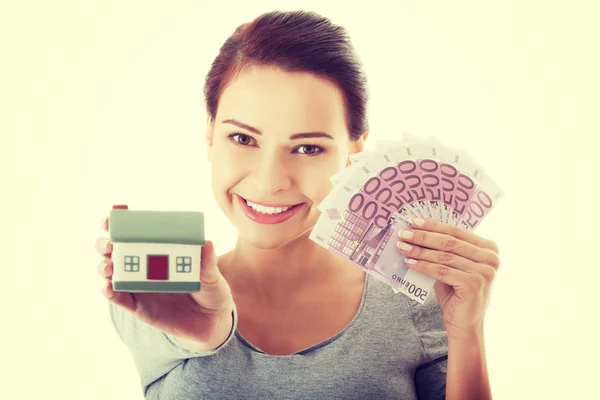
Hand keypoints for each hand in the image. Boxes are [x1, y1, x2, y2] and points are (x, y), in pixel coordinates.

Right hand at [96, 216, 234, 348]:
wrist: (212, 321)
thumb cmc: (211, 290)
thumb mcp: (211, 275)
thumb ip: (207, 261)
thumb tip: (207, 243)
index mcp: (159, 251)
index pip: (134, 234)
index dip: (118, 224)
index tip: (111, 218)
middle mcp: (144, 266)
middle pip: (114, 251)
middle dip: (105, 244)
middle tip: (109, 244)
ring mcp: (139, 286)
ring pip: (111, 273)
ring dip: (104, 267)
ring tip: (109, 267)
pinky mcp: (138, 307)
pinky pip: (118, 299)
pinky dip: (109, 292)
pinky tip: (108, 287)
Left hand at [396, 218, 499, 336]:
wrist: (465, 324)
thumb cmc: (456, 293)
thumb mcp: (453, 266)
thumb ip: (444, 249)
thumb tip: (417, 230)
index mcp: (489, 248)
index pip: (456, 231)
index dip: (433, 225)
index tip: (413, 220)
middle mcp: (491, 259)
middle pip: (449, 242)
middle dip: (423, 236)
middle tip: (403, 233)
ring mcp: (485, 272)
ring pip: (444, 256)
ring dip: (419, 250)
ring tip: (402, 247)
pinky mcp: (474, 285)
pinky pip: (442, 271)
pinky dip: (423, 266)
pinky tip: (409, 263)